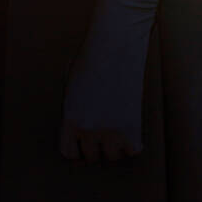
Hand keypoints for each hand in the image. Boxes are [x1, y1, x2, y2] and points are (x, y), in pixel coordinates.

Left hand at [59, 25, 145, 163]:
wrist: (114, 45)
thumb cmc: (91, 60)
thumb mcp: (71, 87)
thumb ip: (72, 111)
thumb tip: (77, 133)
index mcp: (69, 119)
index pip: (69, 152)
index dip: (77, 147)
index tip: (83, 142)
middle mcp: (88, 129)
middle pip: (91, 156)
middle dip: (95, 145)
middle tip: (102, 131)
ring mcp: (110, 131)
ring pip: (112, 156)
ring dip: (114, 146)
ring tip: (115, 129)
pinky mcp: (131, 128)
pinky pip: (132, 151)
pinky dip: (133, 143)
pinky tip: (130, 129)